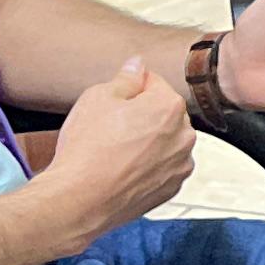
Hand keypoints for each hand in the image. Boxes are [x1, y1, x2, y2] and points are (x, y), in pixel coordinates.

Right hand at [39, 58, 194, 242]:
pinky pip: (162, 167)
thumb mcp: (98, 97)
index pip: (153, 82)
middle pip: (163, 113)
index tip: (113, 101)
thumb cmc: (88, 148)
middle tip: (110, 128)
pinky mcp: (171, 188)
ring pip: (164, 141)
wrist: (80, 200)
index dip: (129, 89)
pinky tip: (122, 168)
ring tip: (115, 151)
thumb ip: (125, 78)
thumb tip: (137, 65)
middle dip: (141, 115)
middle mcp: (184, 135)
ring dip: (147, 141)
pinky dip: (147, 166)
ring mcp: (180, 164)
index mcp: (169, 105)